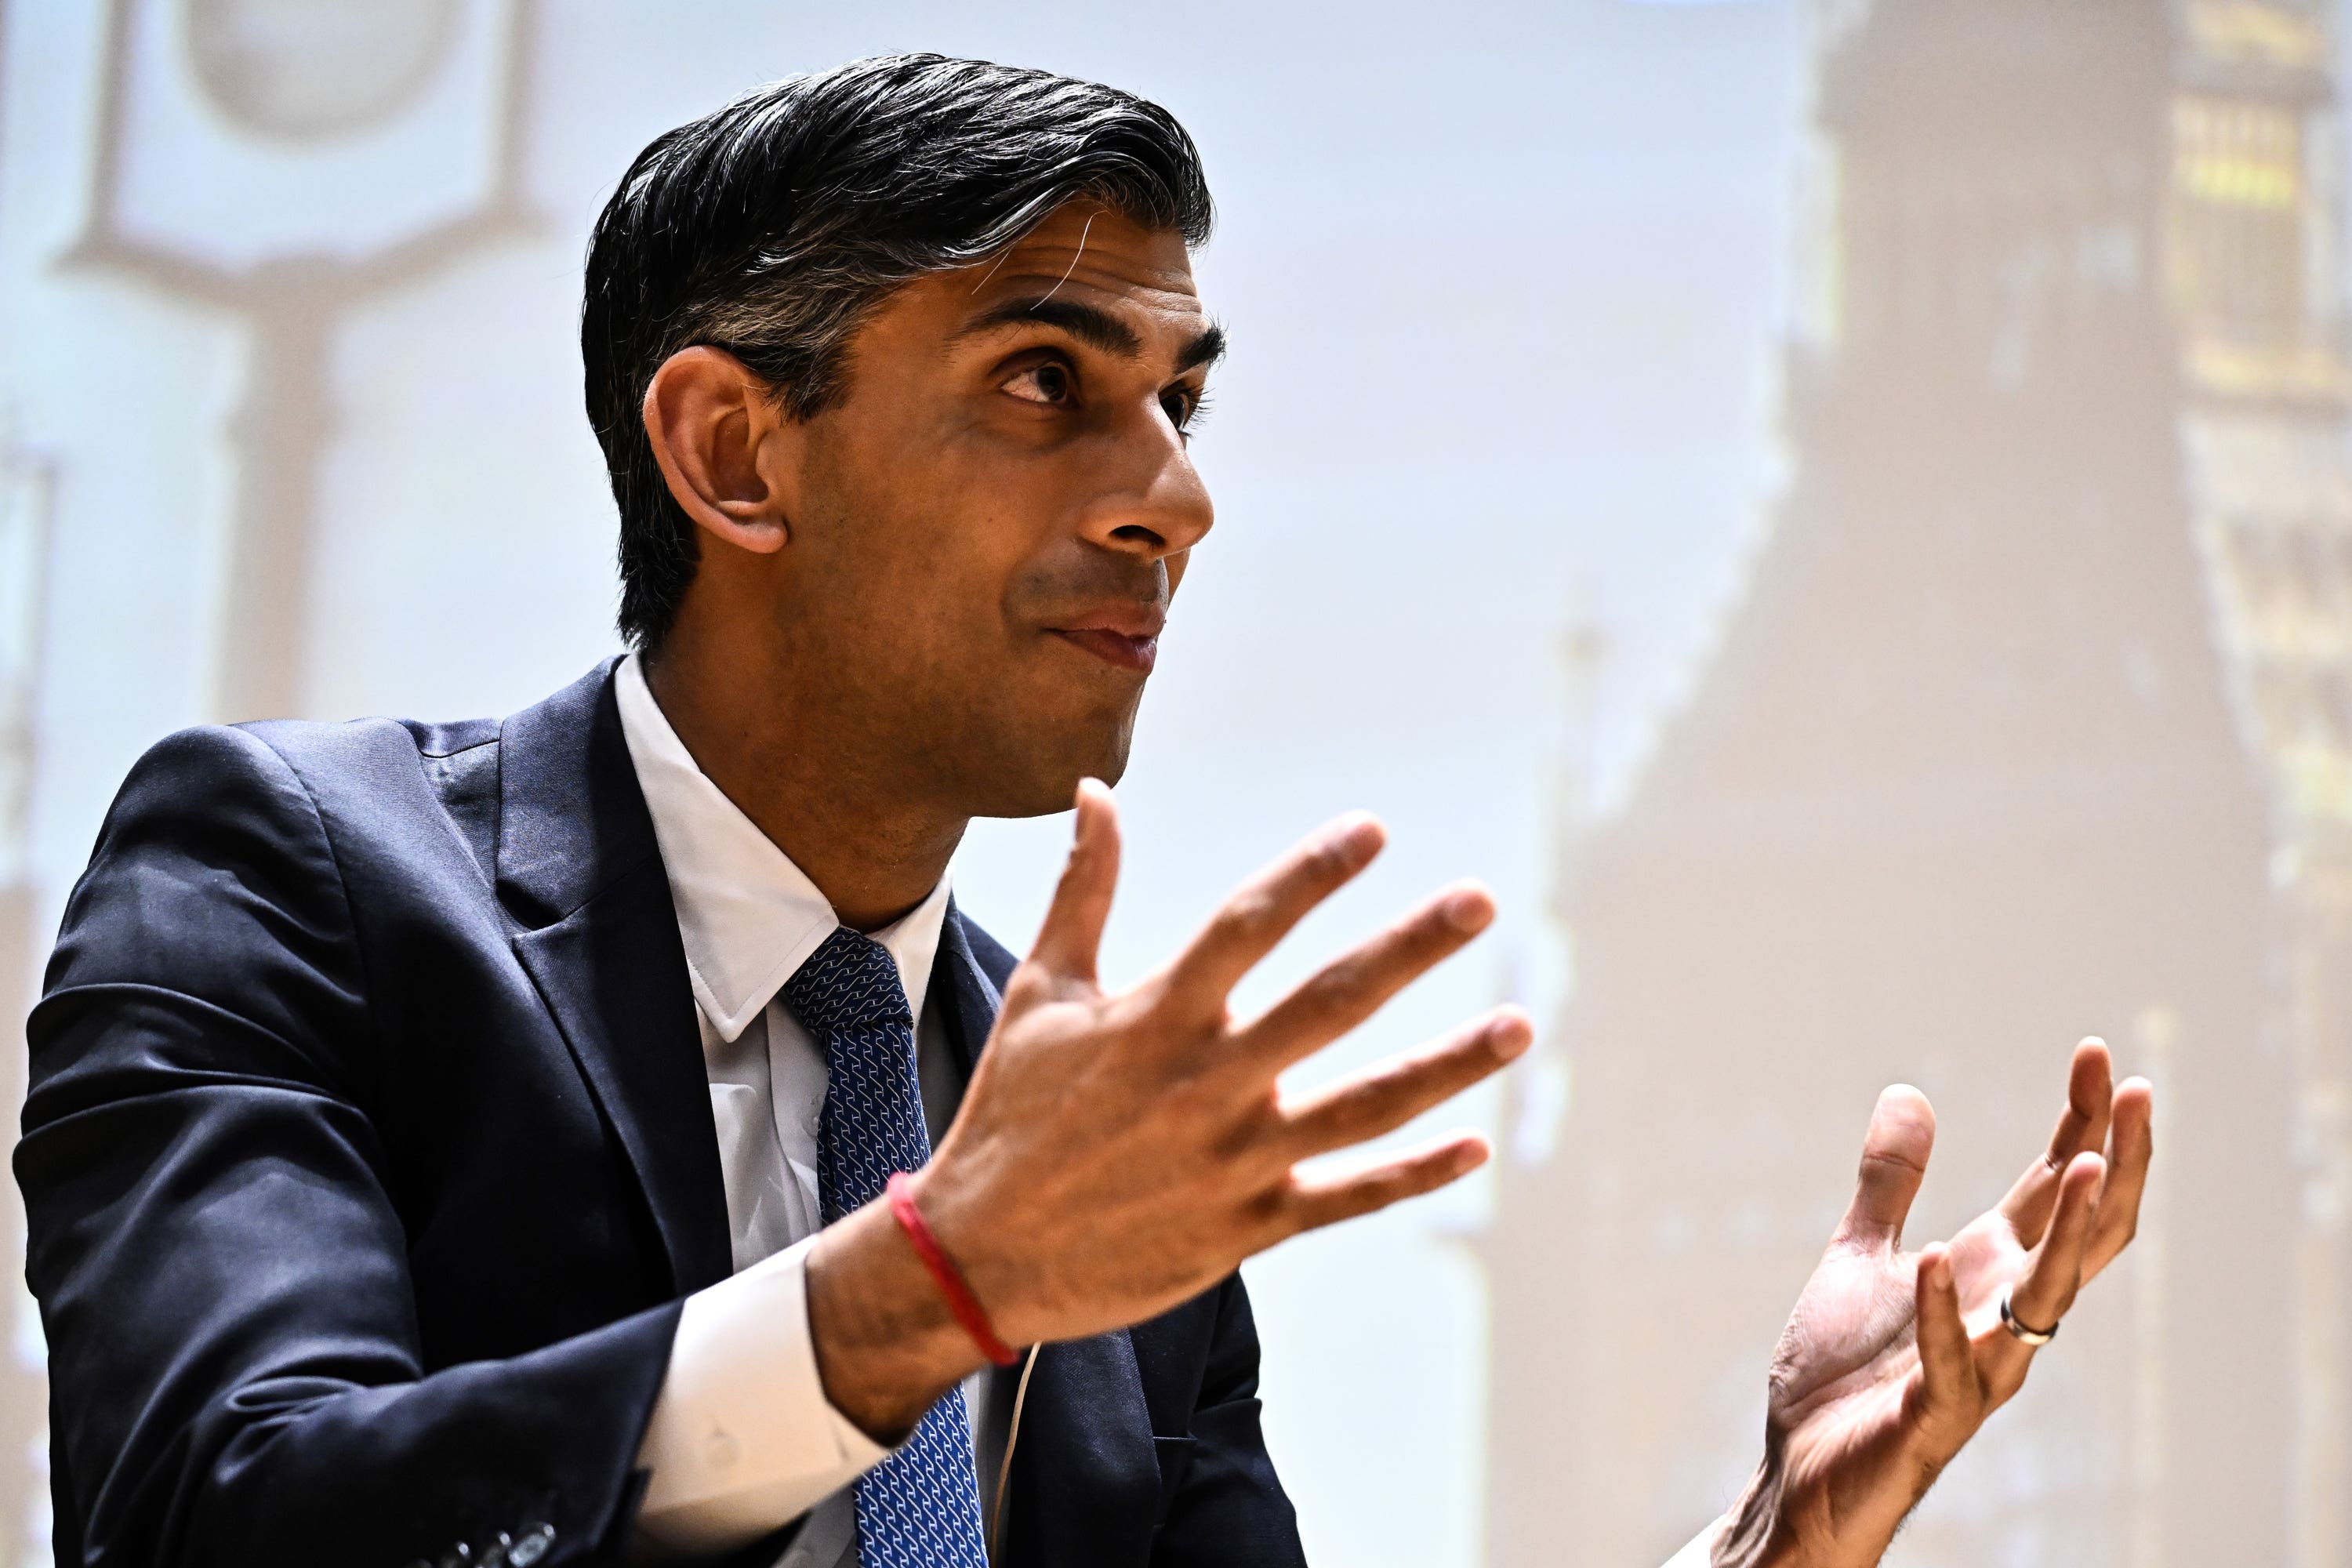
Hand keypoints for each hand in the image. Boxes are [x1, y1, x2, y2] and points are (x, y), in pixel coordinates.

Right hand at [807, 780, 1529, 1435]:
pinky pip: (1345, 1198)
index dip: (1311, 873)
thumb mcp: (1040, 993)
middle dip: (1410, 949)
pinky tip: (1473, 1144)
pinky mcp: (1244, 1229)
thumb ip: (1083, 890)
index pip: (1247, 925)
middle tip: (1479, 900)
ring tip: (1518, 1025)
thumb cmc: (1009, 1114)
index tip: (1373, 830)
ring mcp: (1231, 1161)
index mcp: (1153, 1019)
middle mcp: (1203, 1084)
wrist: (980, 1256)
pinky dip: (1411, 1174)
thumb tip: (1095, 791)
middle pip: (1326, 1004)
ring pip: (1360, 1108)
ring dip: (1445, 1066)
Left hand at [1713, 1039, 2153, 1567]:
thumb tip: (1909, 1092)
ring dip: (2067, 1233)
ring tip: (2084, 1160)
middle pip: (2084, 1235)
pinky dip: (1941, 1311)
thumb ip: (1890, 1183)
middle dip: (2114, 1163)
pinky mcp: (1931, 1416)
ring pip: (2048, 1300)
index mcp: (1991, 1272)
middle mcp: (2003, 1315)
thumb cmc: (1846, 1375)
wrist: (1801, 1473)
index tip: (2099, 1053)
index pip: (2055, 1188)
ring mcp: (1976, 1366)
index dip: (2082, 1121)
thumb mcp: (1861, 1254)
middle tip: (2137, 1091)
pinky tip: (1937, 1257)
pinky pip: (1948, 1361)